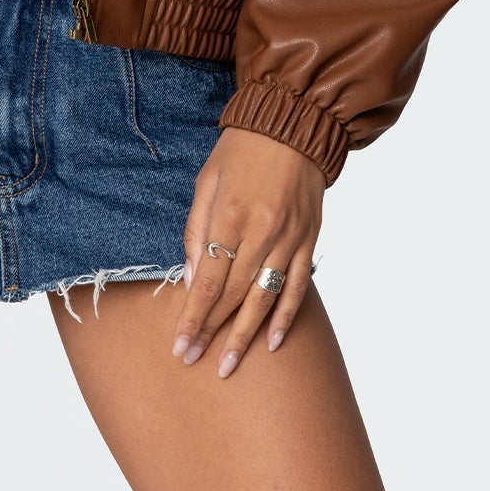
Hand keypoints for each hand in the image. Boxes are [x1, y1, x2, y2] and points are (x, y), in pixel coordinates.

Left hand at [171, 127, 324, 377]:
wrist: (292, 124)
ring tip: (228, 365)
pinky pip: (297, 287)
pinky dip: (285, 317)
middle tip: (195, 361)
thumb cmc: (240, 151)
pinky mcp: (309, 240)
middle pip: (234, 295)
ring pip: (265, 298)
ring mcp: (289, 238)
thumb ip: (196, 231)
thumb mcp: (205, 182)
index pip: (209, 280)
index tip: (180, 346)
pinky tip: (271, 343)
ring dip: (245, 336)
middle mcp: (262, 231)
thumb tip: (191, 281)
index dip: (193, 317)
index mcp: (230, 215)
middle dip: (212, 332)